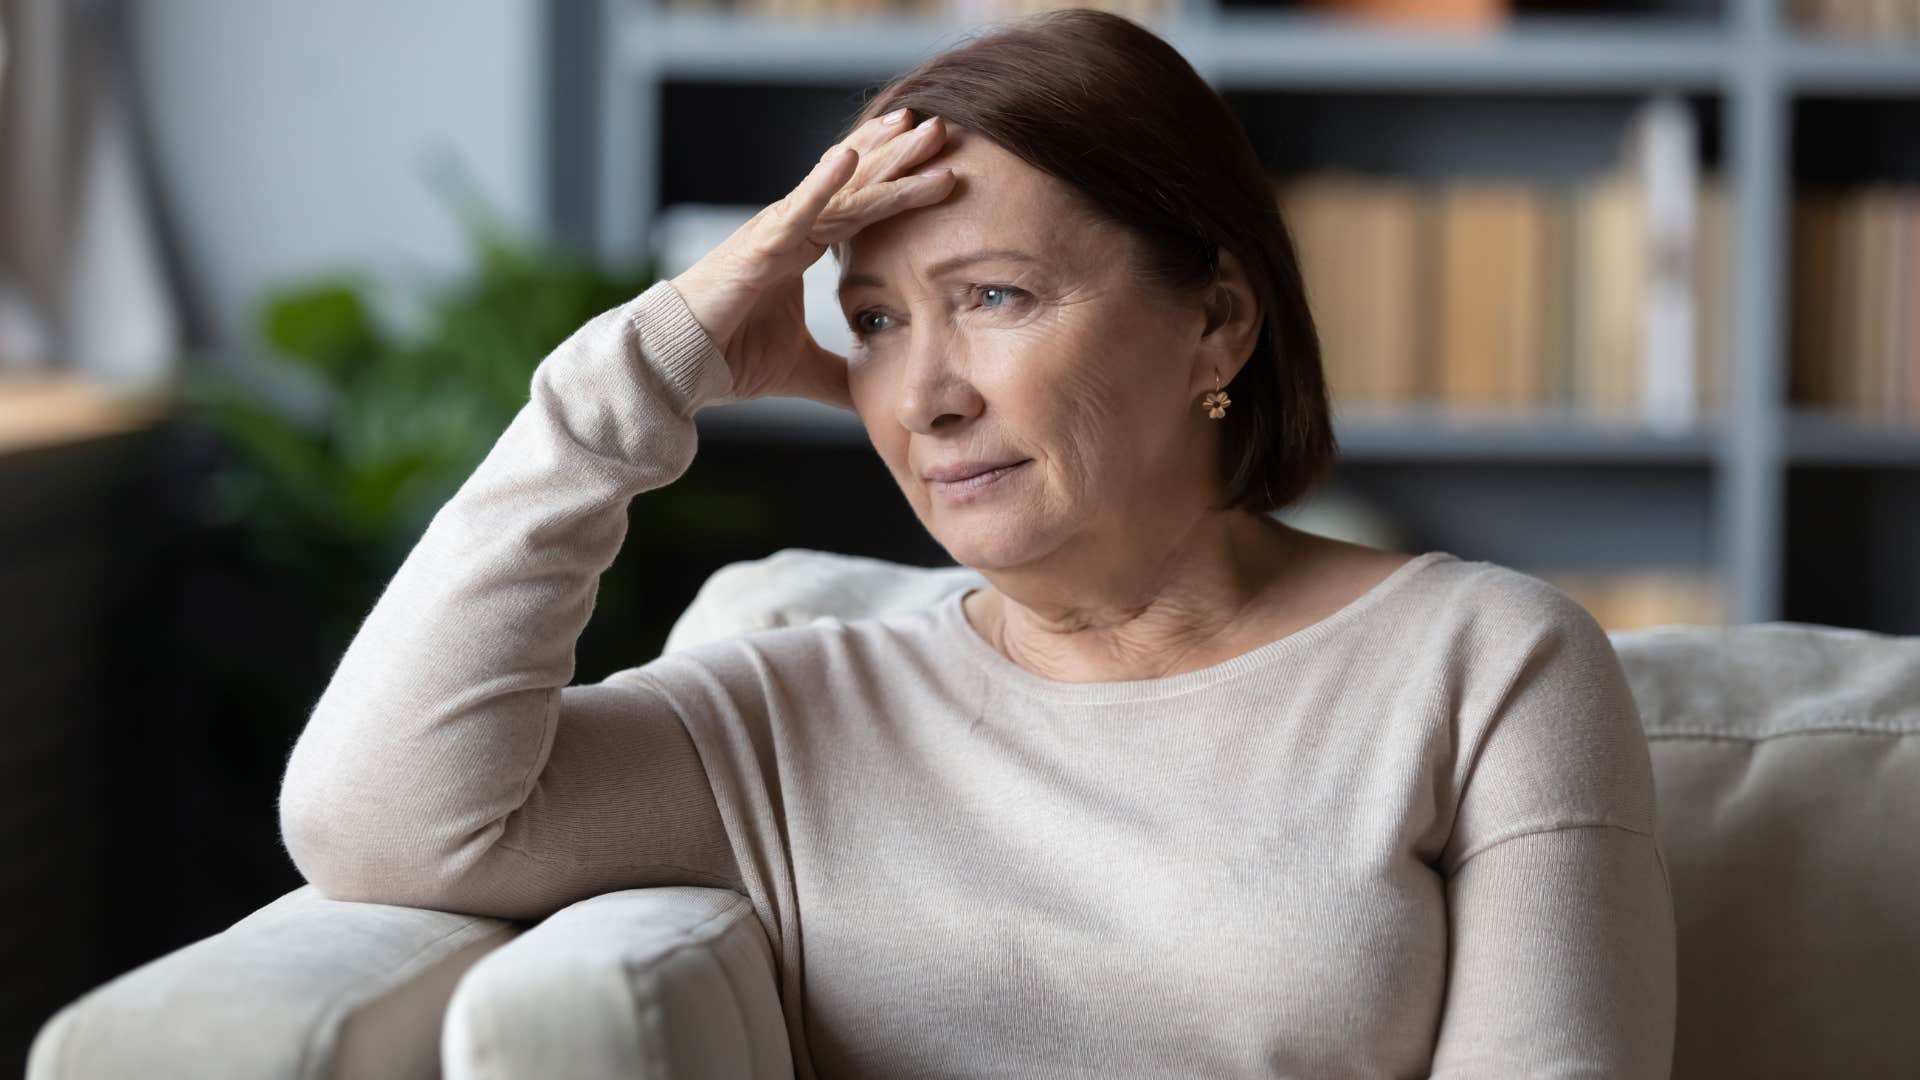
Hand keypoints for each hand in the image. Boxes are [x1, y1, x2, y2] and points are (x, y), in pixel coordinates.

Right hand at [669, 109, 957, 408]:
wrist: (681, 366)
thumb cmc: (730, 357)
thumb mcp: (803, 368)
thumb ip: (840, 376)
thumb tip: (875, 396)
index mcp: (804, 246)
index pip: (862, 204)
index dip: (896, 179)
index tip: (938, 159)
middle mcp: (792, 228)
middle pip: (858, 183)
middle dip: (900, 154)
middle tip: (941, 125)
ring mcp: (775, 232)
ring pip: (841, 190)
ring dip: (880, 157)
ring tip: (914, 126)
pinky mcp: (757, 247)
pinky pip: (797, 211)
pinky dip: (823, 184)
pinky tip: (849, 154)